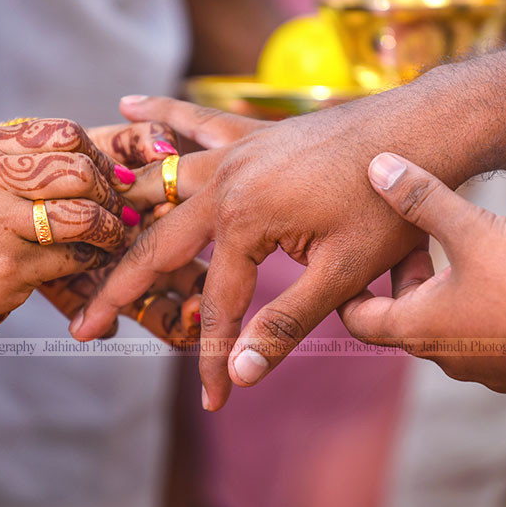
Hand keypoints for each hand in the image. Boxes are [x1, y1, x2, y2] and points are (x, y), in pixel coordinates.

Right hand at [0, 119, 130, 350]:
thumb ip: (31, 164)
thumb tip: (111, 168)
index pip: (64, 134)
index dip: (100, 156)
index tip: (113, 178)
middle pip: (80, 171)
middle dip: (111, 194)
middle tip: (121, 210)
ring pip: (84, 214)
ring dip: (110, 229)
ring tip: (114, 236)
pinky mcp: (10, 265)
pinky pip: (75, 256)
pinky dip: (94, 258)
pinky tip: (94, 260)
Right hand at [71, 88, 476, 409]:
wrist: (420, 130)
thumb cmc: (386, 205)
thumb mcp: (342, 273)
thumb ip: (286, 322)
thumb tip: (242, 371)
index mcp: (244, 220)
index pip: (218, 303)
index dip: (214, 356)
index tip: (215, 400)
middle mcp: (225, 183)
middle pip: (159, 245)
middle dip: (121, 290)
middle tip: (85, 326)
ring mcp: (234, 152)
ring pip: (163, 181)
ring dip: (124, 208)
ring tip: (88, 232)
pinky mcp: (250, 134)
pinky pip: (195, 121)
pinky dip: (162, 113)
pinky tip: (130, 106)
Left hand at [341, 153, 505, 392]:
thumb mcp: (473, 229)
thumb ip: (422, 199)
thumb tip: (378, 167)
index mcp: (419, 331)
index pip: (357, 317)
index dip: (348, 286)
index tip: (355, 256)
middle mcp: (445, 359)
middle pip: (402, 317)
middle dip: (405, 276)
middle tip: (418, 236)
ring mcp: (485, 369)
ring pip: (447, 326)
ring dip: (445, 290)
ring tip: (464, 248)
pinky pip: (485, 337)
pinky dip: (481, 308)